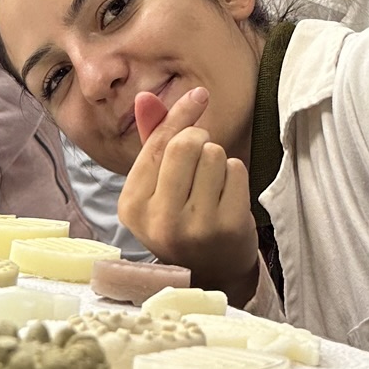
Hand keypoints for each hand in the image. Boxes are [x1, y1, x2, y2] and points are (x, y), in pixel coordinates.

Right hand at [118, 87, 259, 304]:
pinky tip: (227, 197)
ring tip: (212, 185)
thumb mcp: (157, 187)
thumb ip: (151, 141)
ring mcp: (194, 226)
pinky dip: (236, 175)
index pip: (156, 145)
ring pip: (213, 154)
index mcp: (131, 207)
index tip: (199, 96)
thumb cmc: (182, 221)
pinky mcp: (227, 227)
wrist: (213, 272)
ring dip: (218, 160)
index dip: (179, 115)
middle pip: (185, 144)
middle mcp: (158, 219)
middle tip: (202, 155)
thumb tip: (145, 97)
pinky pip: (236, 170)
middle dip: (200, 139)